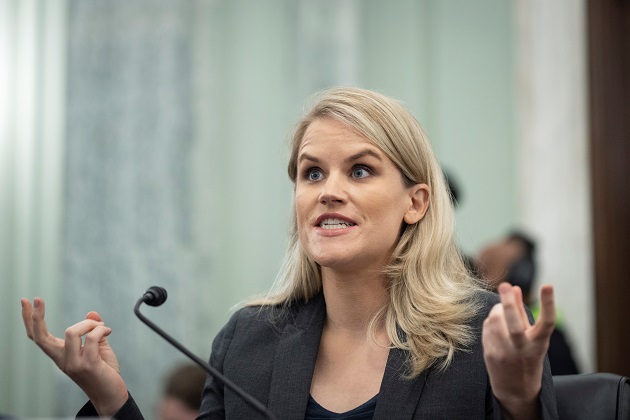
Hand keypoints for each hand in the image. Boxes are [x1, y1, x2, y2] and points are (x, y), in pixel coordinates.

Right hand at [21, 297, 128, 416]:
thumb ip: (93, 331)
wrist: (111, 395)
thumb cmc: (104, 372)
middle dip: (35, 316)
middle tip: (36, 298)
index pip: (38, 337)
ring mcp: (73, 363)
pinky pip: (92, 337)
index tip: (26, 302)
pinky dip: (101, 329)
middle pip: (39, 337)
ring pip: (72, 331)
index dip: (30, 320)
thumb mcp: (98, 347)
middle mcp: (62, 360)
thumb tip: (91, 313)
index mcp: (61, 356)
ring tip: (102, 327)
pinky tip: (108, 331)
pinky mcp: (87, 365)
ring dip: (89, 324)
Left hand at [482, 283, 554, 419]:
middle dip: (508, 301)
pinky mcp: (490, 353)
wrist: (515, 389)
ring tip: (502, 309)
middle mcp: (522, 348)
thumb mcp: (533, 338)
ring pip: (495, 320)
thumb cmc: (528, 357)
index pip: (547, 321)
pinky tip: (496, 325)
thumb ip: (524, 313)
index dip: (548, 303)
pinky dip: (491, 321)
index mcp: (539, 344)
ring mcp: (504, 352)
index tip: (548, 285)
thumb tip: (515, 287)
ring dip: (498, 309)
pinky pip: (487, 328)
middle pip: (513, 321)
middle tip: (504, 285)